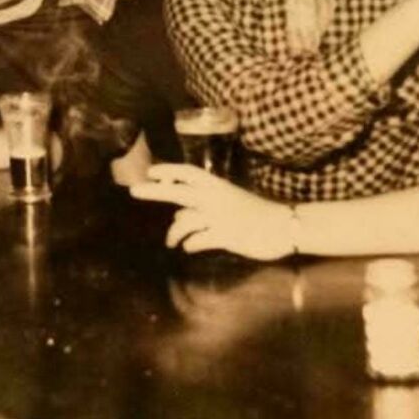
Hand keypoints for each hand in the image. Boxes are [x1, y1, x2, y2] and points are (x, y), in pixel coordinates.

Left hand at [130, 163, 293, 259]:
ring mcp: (219, 217)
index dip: (169, 171)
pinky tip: (189, 248)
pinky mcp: (225, 236)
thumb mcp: (230, 202)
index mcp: (218, 186)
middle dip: (154, 191)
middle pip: (178, 191)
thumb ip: (204, 207)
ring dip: (173, 233)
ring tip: (171, 242)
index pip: (188, 173)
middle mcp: (215, 198)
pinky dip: (190, 245)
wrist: (284, 225)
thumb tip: (178, 218)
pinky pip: (197, 241)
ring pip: (184, 221)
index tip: (151, 172)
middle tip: (134, 190)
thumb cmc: (257, 212)